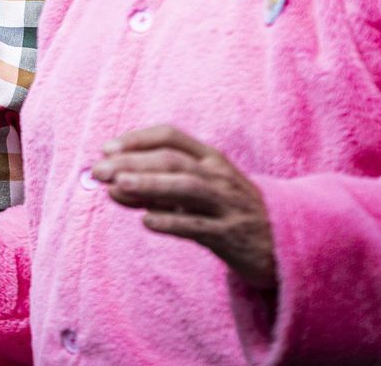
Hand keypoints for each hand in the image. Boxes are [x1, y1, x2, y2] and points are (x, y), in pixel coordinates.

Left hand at [91, 125, 276, 289]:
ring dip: (150, 184)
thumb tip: (110, 183)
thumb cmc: (227, 211)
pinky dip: (172, 222)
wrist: (282, 244)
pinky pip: (199, 227)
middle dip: (133, 162)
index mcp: (210, 158)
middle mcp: (219, 176)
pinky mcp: (231, 236)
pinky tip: (147, 222)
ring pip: (187, 188)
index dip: (137, 139)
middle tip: (98, 171)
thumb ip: (157, 185)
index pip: (170, 136)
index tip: (105, 148)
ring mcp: (227, 205)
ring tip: (117, 186)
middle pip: (173, 161)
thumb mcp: (199, 190)